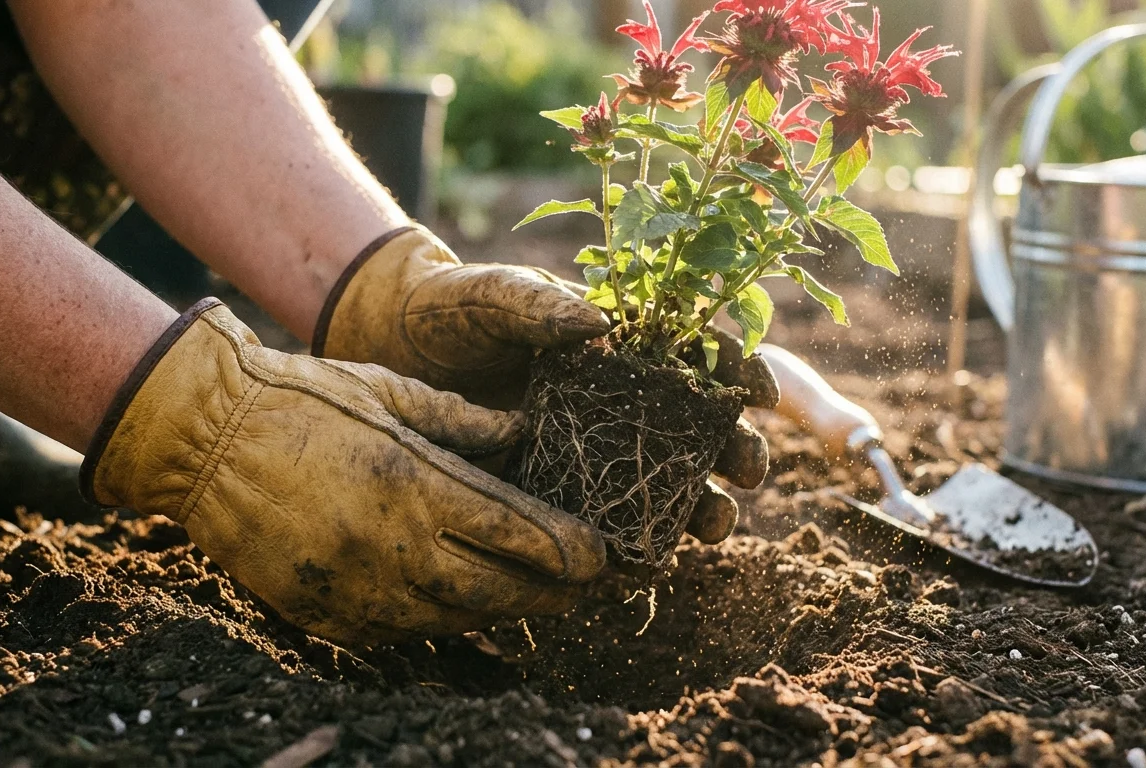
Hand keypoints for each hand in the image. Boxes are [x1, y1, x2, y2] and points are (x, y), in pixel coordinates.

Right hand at [84, 300, 605, 644]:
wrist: (203, 441)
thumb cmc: (302, 400)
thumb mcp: (390, 390)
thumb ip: (465, 420)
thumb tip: (526, 431)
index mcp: (413, 482)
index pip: (517, 534)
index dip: (569, 552)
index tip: (601, 557)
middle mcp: (390, 547)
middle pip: (499, 591)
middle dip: (552, 593)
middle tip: (584, 587)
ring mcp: (356, 591)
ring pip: (456, 621)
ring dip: (501, 610)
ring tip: (532, 595)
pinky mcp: (327, 618)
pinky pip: (404, 636)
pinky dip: (440, 620)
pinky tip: (459, 601)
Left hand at [315, 227, 779, 545]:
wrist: (386, 348)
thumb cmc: (447, 308)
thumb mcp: (487, 296)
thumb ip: (537, 304)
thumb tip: (599, 325)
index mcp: (619, 340)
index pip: (696, 351)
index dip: (736, 370)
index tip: (759, 395)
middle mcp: (619, 397)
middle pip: (698, 427)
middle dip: (733, 450)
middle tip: (747, 474)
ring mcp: (592, 445)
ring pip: (664, 480)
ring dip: (697, 505)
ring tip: (709, 528)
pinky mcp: (557, 486)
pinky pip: (605, 517)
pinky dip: (632, 539)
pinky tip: (645, 559)